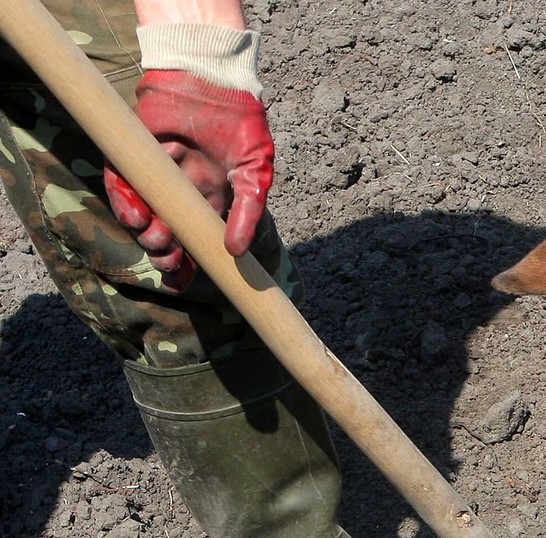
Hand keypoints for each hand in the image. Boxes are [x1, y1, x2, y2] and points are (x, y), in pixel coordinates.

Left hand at [104, 69, 273, 288]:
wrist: (215, 78)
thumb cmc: (241, 123)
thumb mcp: (255, 172)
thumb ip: (249, 211)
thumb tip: (237, 252)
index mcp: (210, 199)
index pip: (196, 240)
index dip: (190, 264)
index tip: (187, 281)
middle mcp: (180, 192)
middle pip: (166, 235)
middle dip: (166, 257)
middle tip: (172, 263)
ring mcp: (155, 174)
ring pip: (142, 216)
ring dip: (147, 237)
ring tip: (159, 241)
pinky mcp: (133, 154)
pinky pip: (121, 185)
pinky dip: (125, 204)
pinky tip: (138, 219)